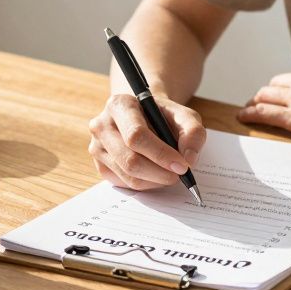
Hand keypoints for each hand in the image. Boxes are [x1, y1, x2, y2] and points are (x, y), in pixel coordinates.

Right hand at [88, 94, 206, 190]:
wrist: (144, 116)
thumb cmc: (163, 116)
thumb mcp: (184, 115)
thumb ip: (193, 132)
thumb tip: (189, 159)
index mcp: (120, 105)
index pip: (136, 135)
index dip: (161, 154)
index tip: (182, 166)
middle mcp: (102, 125)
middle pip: (130, 159)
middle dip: (160, 172)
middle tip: (179, 174)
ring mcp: (97, 146)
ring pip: (128, 175)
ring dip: (155, 180)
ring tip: (170, 173)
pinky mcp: (100, 165)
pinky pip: (124, 183)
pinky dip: (146, 184)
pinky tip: (155, 174)